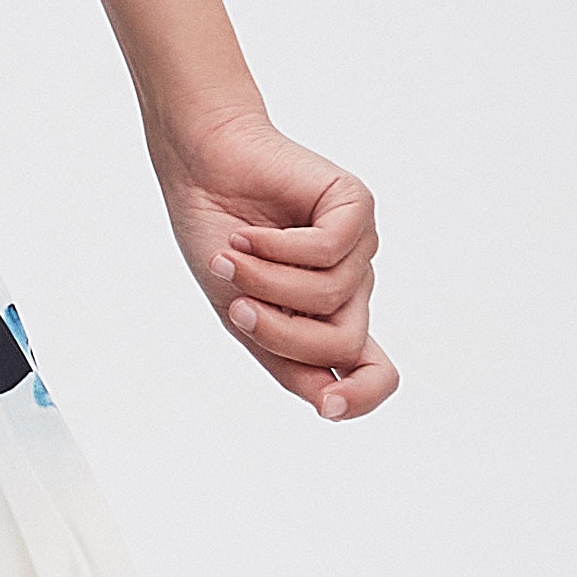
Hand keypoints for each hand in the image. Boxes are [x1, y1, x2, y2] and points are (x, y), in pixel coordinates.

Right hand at [149, 104, 398, 421]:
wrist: (201, 169)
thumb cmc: (217, 236)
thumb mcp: (244, 315)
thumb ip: (287, 359)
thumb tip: (330, 403)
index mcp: (326, 319)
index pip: (374, 372)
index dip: (364, 396)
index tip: (327, 408)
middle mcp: (350, 288)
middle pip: (345, 343)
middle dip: (284, 334)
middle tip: (236, 308)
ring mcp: (357, 248)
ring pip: (332, 296)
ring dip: (268, 281)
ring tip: (231, 257)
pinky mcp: (355, 207)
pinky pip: (330, 249)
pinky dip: (280, 248)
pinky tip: (250, 237)